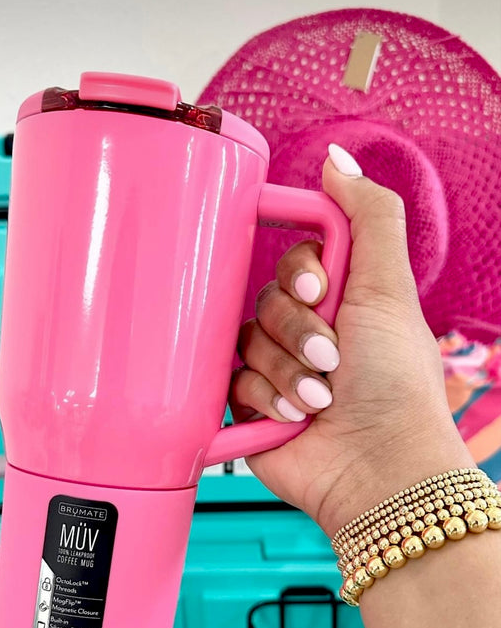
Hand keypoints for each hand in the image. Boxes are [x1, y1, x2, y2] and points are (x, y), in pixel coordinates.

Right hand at [230, 145, 473, 537]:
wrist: (377, 466)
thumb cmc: (395, 385)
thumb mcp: (390, 289)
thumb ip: (369, 218)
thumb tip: (338, 161)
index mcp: (341, 304)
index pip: (294, 262)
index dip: (298, 272)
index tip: (315, 288)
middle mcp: (308, 335)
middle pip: (266, 300)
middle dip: (298, 332)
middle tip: (331, 361)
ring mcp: (278, 372)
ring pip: (246, 341)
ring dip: (285, 370)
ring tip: (319, 400)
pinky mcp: (252, 408)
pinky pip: (231, 382)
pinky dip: (264, 398)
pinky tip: (292, 417)